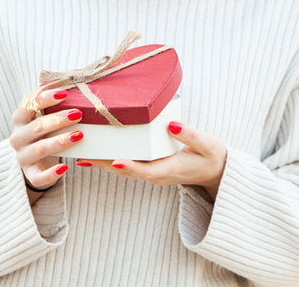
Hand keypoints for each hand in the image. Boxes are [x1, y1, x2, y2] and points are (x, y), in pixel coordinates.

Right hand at [9, 89, 84, 197]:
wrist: (35, 160)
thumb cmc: (45, 131)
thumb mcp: (45, 115)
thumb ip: (56, 100)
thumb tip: (79, 77)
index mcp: (20, 118)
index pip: (28, 104)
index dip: (45, 98)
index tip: (64, 93)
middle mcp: (17, 136)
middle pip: (37, 126)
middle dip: (58, 119)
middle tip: (78, 113)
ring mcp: (22, 156)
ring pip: (40, 148)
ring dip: (60, 141)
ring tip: (79, 135)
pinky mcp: (30, 174)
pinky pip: (39, 176)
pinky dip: (52, 173)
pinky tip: (66, 167)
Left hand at [79, 121, 226, 200]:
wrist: (216, 170)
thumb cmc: (212, 155)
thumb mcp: (207, 143)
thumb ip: (190, 135)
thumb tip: (172, 125)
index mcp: (169, 169)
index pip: (145, 170)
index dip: (129, 166)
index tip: (113, 160)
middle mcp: (156, 174)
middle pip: (125, 170)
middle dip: (104, 163)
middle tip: (84, 154)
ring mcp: (151, 172)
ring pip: (122, 169)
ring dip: (102, 161)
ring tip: (81, 152)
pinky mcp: (149, 167)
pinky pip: (126, 164)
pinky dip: (109, 158)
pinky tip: (95, 152)